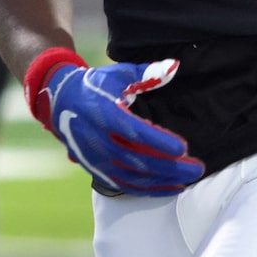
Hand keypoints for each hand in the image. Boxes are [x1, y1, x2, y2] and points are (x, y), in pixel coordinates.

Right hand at [38, 56, 204, 196]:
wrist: (60, 102)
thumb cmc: (95, 86)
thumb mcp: (118, 74)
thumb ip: (148, 74)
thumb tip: (174, 66)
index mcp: (104, 114)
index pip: (134, 132)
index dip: (158, 141)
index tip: (182, 147)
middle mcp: (98, 140)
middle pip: (137, 159)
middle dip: (169, 167)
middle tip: (197, 168)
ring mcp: (96, 159)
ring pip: (133, 177)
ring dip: (162, 180)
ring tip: (188, 179)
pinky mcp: (96, 170)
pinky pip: (125, 185)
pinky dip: (149, 189)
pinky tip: (171, 187)